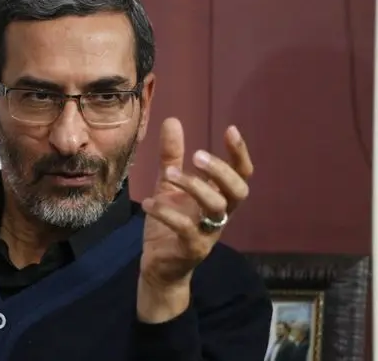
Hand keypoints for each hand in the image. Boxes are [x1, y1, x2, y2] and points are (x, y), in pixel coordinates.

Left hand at [137, 118, 252, 321]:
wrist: (159, 267)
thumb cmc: (169, 224)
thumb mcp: (168, 186)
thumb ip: (172, 157)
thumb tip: (173, 120)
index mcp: (218, 198)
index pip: (241, 174)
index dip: (239, 153)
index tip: (230, 129)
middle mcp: (220, 215)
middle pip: (237, 191)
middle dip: (220, 171)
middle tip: (197, 155)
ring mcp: (209, 233)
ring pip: (215, 207)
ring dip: (193, 187)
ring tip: (168, 176)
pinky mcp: (192, 249)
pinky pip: (186, 229)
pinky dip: (166, 213)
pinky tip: (147, 204)